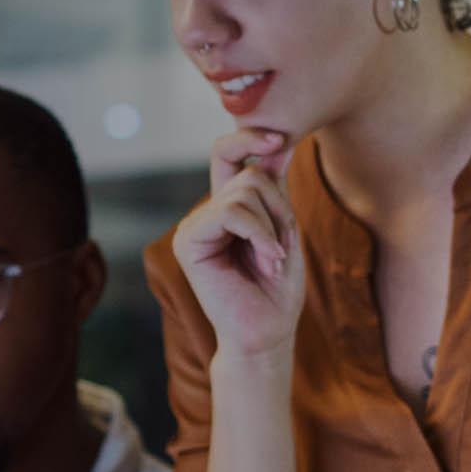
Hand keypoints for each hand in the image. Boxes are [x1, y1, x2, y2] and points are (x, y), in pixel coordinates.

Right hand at [167, 131, 307, 362]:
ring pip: (243, 191)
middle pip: (249, 173)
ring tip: (273, 260)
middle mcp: (206, 213)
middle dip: (279, 207)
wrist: (266, 333)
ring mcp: (194, 226)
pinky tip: (268, 261)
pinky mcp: (187, 241)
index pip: (229, 154)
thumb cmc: (277, 289)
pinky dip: (260, 235)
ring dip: (273, 227)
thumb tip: (279, 141)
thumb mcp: (284, 227)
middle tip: (282, 247)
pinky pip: (231, 212)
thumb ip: (275, 188)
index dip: (250, 138)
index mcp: (226, 207)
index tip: (281, 140)